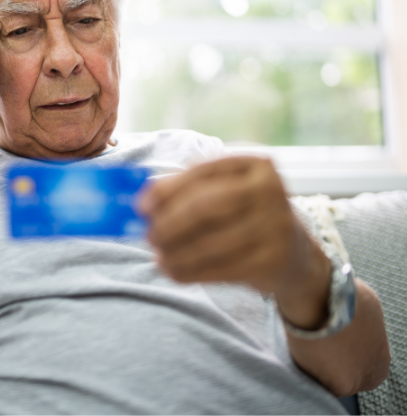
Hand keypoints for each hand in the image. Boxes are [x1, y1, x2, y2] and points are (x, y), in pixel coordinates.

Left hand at [138, 157, 327, 303]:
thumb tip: (143, 202)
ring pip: (209, 242)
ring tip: (157, 256)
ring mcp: (275, 226)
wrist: (294, 253)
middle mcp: (269, 189)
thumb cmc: (245, 216)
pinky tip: (172, 270)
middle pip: (204, 207)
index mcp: (254, 163)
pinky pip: (219, 268)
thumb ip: (187, 190)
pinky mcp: (272, 260)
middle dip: (168, 223)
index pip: (201, 172)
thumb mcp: (227, 192)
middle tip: (148, 235)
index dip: (166, 190)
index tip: (140, 207)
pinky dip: (189, 271)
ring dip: (174, 252)